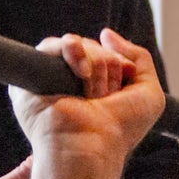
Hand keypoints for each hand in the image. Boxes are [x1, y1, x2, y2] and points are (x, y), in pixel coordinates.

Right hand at [8, 29, 165, 162]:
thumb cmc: (120, 130)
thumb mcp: (149, 93)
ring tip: (92, 93)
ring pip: (75, 43)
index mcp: (93, 85)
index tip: (120, 91)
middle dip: (107, 67)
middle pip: (92, 46)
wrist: (93, 145)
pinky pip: (50, 45)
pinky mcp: (30, 79)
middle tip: (104, 98)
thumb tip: (106, 34)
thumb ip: (139, 57)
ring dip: (94, 65)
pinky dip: (72, 52)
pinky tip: (80, 73)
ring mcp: (50, 79)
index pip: (104, 52)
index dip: (117, 64)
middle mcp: (70, 81)